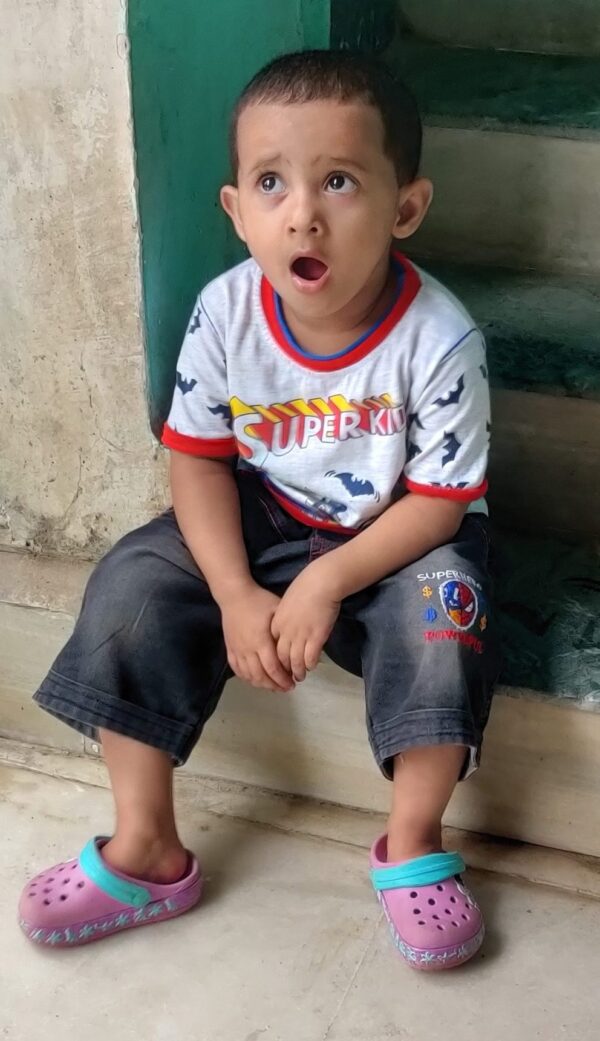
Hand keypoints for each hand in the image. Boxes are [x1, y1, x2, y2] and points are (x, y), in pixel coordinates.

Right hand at [220, 582, 294, 692]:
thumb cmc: (259, 601)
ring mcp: (237, 650)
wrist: (234, 596)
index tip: (293, 683)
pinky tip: (256, 680)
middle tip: (286, 688)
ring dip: (262, 684)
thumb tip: (296, 646)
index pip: (272, 667)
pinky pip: (237, 669)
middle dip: (275, 685)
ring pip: (248, 675)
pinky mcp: (230, 649)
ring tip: (273, 686)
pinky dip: (247, 678)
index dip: (282, 679)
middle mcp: (248, 649)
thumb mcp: (277, 611)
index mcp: (261, 641)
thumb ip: (285, 630)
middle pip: (261, 676)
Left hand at [271, 564, 340, 682]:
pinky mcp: (316, 637)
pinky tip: (312, 666)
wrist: (321, 582)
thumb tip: (287, 624)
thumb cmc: (306, 586)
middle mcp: (286, 632)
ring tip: (300, 677)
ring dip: (298, 671)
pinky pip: (310, 657)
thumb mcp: (287, 601)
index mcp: (276, 623)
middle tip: (288, 677)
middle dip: (284, 670)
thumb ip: (285, 615)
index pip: (273, 647)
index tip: (280, 664)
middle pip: (281, 658)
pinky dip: (310, 664)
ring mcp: (301, 635)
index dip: (276, 659)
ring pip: (295, 661)